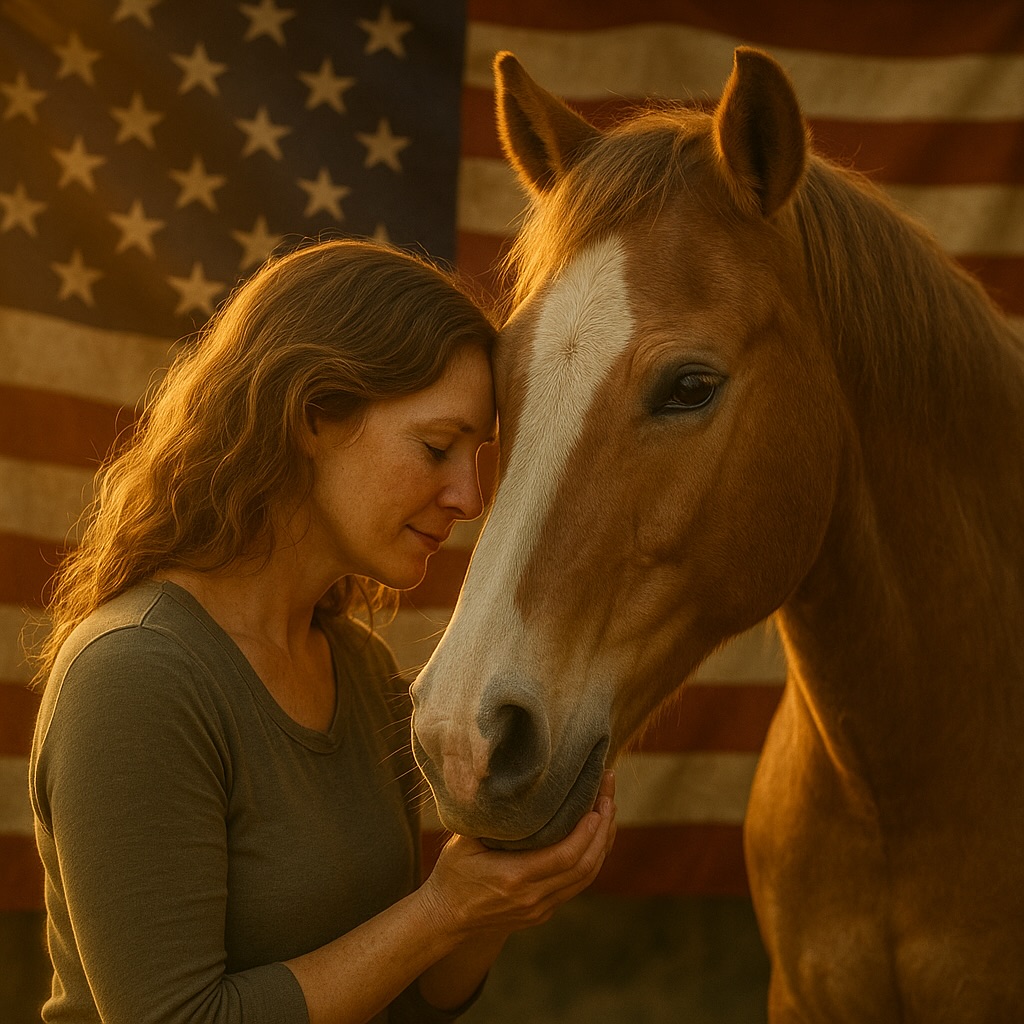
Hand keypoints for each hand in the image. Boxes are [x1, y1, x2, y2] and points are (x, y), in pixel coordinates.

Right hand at [419, 770, 616, 939]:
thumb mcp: (461, 843)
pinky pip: (577, 885)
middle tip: (609, 798)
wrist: (445, 919)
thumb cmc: (451, 875)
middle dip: (602, 830)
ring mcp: (540, 909)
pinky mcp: (543, 912)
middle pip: (584, 866)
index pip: (566, 856)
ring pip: (585, 878)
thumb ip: (484, 816)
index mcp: (514, 878)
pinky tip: (595, 838)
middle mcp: (533, 898)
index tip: (597, 805)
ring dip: (602, 845)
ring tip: (608, 812)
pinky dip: (591, 859)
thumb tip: (496, 780)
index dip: (587, 831)